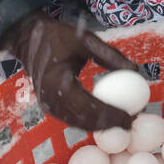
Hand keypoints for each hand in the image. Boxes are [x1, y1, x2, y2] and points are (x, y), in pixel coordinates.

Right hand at [0, 11, 139, 129]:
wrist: (29, 39)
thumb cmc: (56, 37)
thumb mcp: (85, 39)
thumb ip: (109, 55)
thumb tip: (135, 70)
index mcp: (58, 83)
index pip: (90, 107)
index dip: (111, 115)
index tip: (131, 118)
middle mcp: (51, 100)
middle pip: (85, 121)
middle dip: (109, 125)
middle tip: (131, 123)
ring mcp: (49, 106)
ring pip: (79, 124)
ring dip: (101, 126)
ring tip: (122, 123)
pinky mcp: (50, 107)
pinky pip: (73, 120)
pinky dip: (90, 122)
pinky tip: (106, 120)